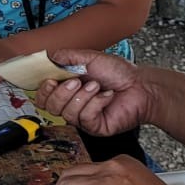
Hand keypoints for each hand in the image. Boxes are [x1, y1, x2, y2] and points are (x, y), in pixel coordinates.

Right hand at [33, 49, 152, 136]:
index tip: (51, 80)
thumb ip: (66, 57)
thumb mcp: (89, 58)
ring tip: (97, 86)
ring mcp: (82, 117)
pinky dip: (96, 103)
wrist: (140, 85)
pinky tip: (106, 96)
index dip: (43, 91)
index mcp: (67, 88)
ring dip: (83, 96)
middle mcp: (72, 104)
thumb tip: (48, 58)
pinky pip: (85, 118)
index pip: (43, 96)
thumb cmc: (118, 72)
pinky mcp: (95, 127)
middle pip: (50, 107)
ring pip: (67, 113)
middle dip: (62, 93)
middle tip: (78, 81)